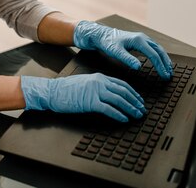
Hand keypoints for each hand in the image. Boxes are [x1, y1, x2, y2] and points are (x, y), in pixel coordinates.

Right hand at [21, 74, 145, 121]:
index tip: (139, 100)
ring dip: (130, 108)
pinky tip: (124, 119)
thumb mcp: (86, 82)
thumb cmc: (67, 89)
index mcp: (100, 77)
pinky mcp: (90, 102)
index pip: (122, 84)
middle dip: (135, 102)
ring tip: (137, 115)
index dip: (133, 93)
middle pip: (123, 92)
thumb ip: (99, 86)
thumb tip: (111, 94)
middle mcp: (100, 82)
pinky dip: (119, 114)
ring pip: (119, 100)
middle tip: (142, 109)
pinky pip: (109, 109)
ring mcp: (95, 92)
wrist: (53, 91)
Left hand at [73, 20, 172, 78]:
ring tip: (168, 69)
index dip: (160, 66)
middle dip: (166, 63)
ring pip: (158, 48)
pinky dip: (159, 55)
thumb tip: (139, 67)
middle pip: (159, 51)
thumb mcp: (116, 52)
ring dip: (164, 59)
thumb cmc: (107, 43)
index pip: (154, 55)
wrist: (101, 34)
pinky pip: (154, 47)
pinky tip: (160, 61)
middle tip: (169, 74)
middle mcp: (143, 38)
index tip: (164, 75)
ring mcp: (142, 38)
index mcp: (138, 40)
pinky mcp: (140, 40)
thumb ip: (127, 59)